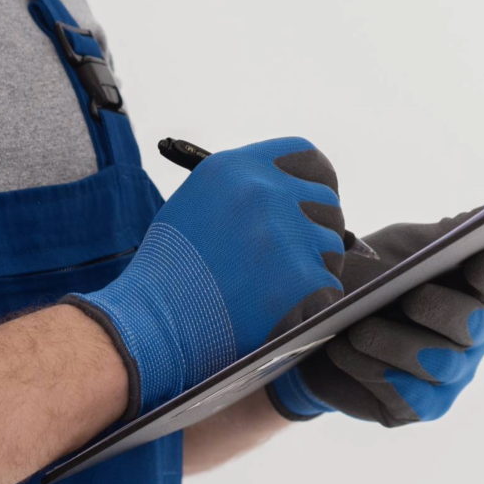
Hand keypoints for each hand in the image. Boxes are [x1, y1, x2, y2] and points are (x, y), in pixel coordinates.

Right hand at [71, 138, 348, 414]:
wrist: (151, 324)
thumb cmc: (169, 271)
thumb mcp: (197, 202)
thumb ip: (243, 189)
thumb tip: (289, 192)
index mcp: (239, 168)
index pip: (308, 159)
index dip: (315, 184)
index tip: (312, 203)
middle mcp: (266, 192)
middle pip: (328, 203)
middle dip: (315, 230)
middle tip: (292, 258)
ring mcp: (287, 235)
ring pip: (332, 246)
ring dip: (313, 268)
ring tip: (272, 290)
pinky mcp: (303, 279)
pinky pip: (329, 286)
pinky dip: (312, 303)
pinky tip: (278, 312)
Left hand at [270, 215, 483, 426]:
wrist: (318, 332)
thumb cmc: (367, 282)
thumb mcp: (396, 250)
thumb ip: (436, 236)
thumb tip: (482, 214)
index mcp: (472, 285)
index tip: (474, 260)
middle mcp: (474, 333)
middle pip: (473, 322)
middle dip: (439, 309)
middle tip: (406, 297)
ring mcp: (453, 373)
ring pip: (439, 362)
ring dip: (393, 343)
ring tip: (356, 330)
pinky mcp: (425, 406)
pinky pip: (409, 395)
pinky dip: (371, 369)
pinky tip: (343, 350)